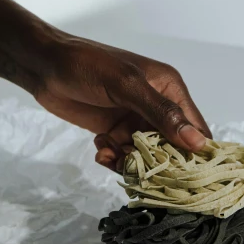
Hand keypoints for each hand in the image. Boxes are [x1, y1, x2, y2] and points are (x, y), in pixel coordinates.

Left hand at [35, 33, 210, 171]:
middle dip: (156, 162)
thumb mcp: (126, 86)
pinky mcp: (114, 130)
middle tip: (136, 166)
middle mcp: (157, 106)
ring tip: (108, 150)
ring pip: (146, 156)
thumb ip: (161, 113)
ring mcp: (134, 119)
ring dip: (129, 161)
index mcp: (170, 89)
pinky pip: (124, 155)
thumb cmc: (87, 65)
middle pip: (171, 148)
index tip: (187, 179)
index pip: (196, 129)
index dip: (195, 155)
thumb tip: (197, 143)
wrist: (45, 65)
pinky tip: (99, 147)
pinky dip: (113, 157)